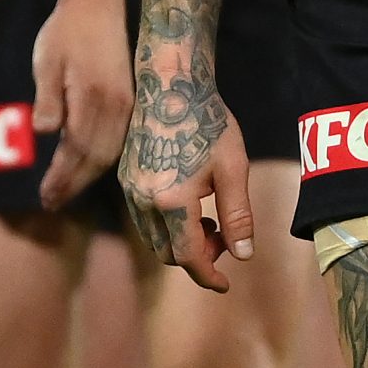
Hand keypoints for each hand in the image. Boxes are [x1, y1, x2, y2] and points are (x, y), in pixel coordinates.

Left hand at [31, 0, 130, 208]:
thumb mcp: (47, 59)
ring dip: (88, 175)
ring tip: (65, 190)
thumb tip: (43, 133)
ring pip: (111, 152)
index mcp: (94, 95)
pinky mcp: (131, 99)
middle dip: (74, 183)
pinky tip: (88, 166)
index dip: (62, 176)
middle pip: (97, 157)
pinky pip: (120, 140)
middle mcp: (117, 104)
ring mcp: (128, 103)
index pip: (77, 147)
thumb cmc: (66, 29)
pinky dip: (102, 160)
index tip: (46, 195)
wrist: (98, 2)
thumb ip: (48, 97)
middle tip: (51, 202)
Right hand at [119, 40, 252, 291]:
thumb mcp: (234, 169)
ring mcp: (130, 189)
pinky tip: (186, 202)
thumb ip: (238, 216)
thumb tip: (243, 255)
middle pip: (167, 253)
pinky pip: (143, 218)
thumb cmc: (208, 122)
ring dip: (179, 241)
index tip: (224, 283)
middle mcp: (144, 201)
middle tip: (222, 237)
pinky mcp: (125, 177)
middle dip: (196, 256)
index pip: (188, 257)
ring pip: (153, 237)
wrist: (170, 84)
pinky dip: (164, 224)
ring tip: (207, 219)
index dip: (208, 275)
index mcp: (173, 201)